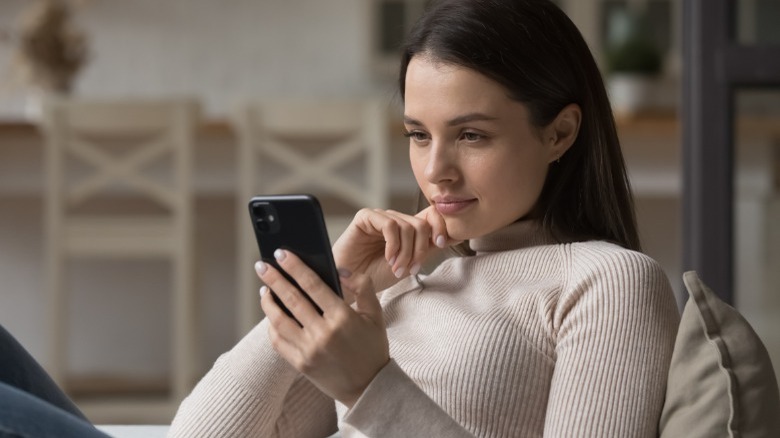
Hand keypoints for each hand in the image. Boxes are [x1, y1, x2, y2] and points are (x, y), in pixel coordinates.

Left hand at [257, 249, 388, 407]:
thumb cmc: (372, 348)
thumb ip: (362, 286)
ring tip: (264, 288)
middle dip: (274, 279)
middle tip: (261, 265)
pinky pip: (278, 341)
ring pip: (279, 320)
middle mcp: (323, 333)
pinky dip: (272, 325)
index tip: (281, 254)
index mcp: (342, 317)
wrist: (368, 388)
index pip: (312, 285)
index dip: (294, 267)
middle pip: (291, 299)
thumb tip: (339, 270)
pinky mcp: (300, 363)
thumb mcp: (375, 314)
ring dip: (268, 302)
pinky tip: (272, 314)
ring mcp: (309, 350)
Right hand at [332, 206, 457, 290]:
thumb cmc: (375, 276)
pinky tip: (388, 258)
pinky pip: (390, 225)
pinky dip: (393, 245)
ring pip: (407, 226)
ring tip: (397, 268)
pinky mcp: (365, 217)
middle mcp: (395, 219)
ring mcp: (380, 217)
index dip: (441, 226)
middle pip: (421, 224)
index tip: (441, 244)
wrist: (350, 285)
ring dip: (406, 252)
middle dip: (420, 249)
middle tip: (411, 269)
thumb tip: (455, 235)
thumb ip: (427, 248)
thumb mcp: (409, 263)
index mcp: (407, 228)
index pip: (432, 215)